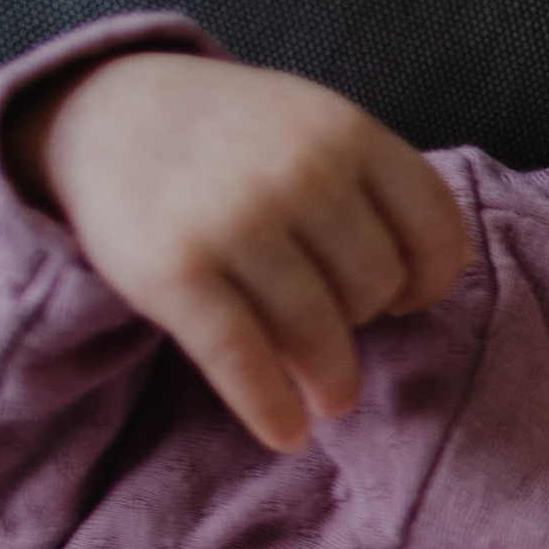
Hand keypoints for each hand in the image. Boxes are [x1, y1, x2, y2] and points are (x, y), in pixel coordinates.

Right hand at [13, 49, 471, 450]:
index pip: (435, 232)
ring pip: (321, 334)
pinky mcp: (176, 271)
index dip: (430, 281)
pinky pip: (245, 361)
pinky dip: (271, 409)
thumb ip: (377, 184)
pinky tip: (286, 434)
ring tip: (331, 397)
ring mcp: (236, 221)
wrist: (106, 114)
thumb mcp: (315, 124)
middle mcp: (300, 172)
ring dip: (332, 381)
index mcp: (347, 131)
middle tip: (338, 324)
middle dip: (365, 317)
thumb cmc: (233, 137)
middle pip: (378, 288)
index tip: (405, 300)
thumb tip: (443, 278)